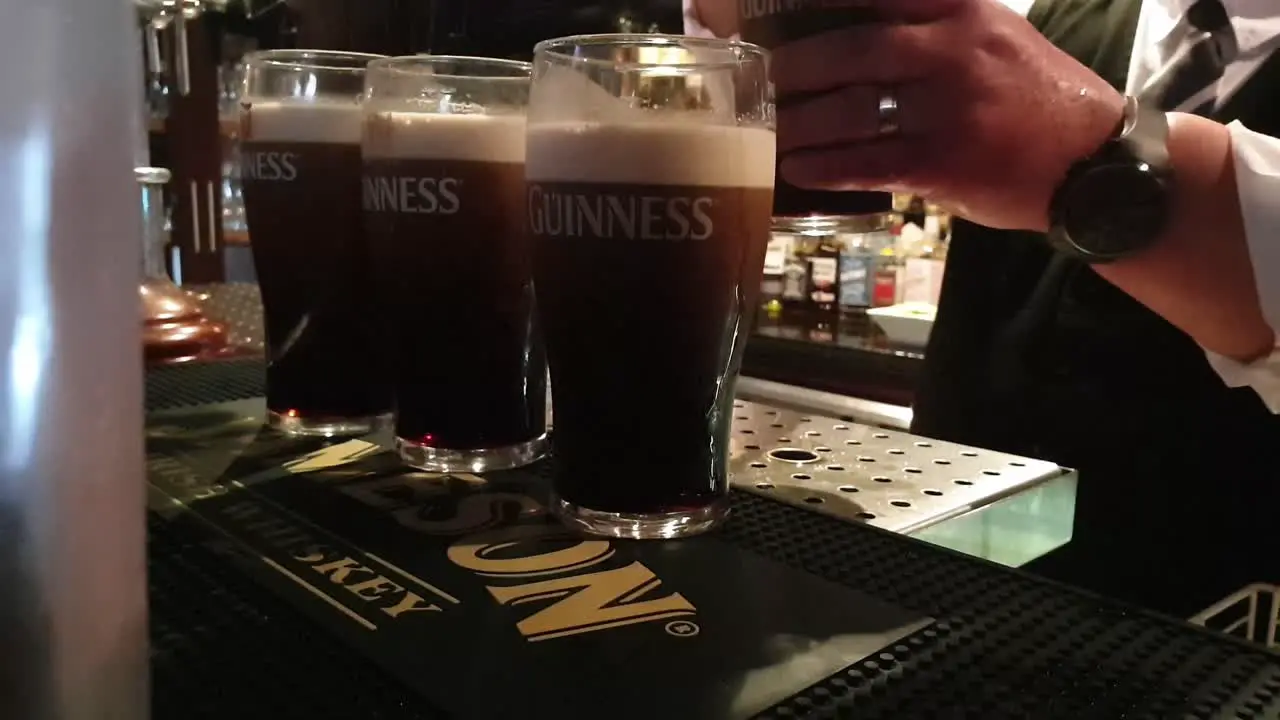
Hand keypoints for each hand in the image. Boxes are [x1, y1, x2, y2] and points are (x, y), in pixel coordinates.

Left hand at [772, 0, 1125, 231]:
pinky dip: (823, 165)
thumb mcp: (994, 34)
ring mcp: (950, 108)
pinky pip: (866, 161)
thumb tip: (854, 29)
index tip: (773, 6)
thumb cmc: (1035, 97)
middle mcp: (955, 51)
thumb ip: (933, 23)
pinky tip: (795, 166)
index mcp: (963, 11)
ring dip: (797, 121)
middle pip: (852, 49)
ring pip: (851, 110)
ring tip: (765, 126)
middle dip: (794, 64)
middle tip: (759, 74)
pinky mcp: (945, 163)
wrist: (1095, 163)